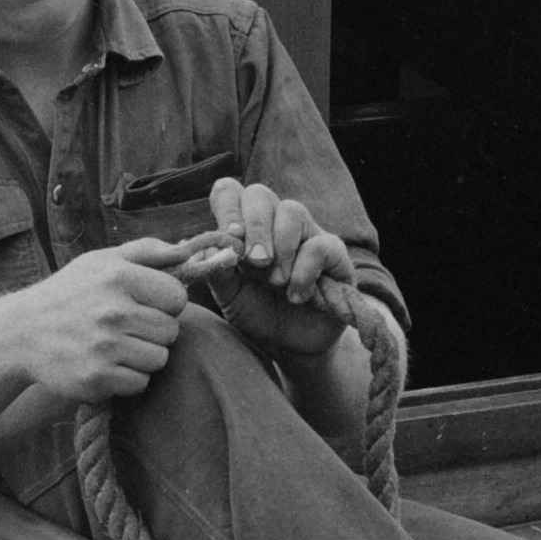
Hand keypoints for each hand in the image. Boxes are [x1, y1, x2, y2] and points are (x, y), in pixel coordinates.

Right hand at [5, 236, 194, 403]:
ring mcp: (104, 347)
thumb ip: (147, 251)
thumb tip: (187, 251)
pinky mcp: (96, 377)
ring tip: (117, 346)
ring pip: (159, 359)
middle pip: (171, 331)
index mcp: (118, 277)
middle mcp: (113, 311)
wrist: (20, 333)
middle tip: (128, 328)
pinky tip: (107, 364)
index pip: (177, 297)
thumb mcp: (101, 261)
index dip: (165, 303)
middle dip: (154, 332)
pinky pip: (139, 382)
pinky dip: (128, 378)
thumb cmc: (68, 293)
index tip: (145, 305)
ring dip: (143, 356)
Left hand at [207, 175, 354, 366]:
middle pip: (259, 194)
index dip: (227, 207)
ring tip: (277, 283)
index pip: (231, 193)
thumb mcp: (230, 296)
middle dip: (255, 227)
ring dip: (281, 249)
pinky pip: (319, 246)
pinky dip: (304, 271)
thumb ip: (217, 270)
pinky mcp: (334, 254)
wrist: (293, 346)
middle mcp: (274, 224)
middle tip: (256, 263)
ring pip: (292, 211)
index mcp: (244, 229)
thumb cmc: (259, 314)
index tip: (231, 237)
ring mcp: (306, 235)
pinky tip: (297, 295)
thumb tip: (207, 248)